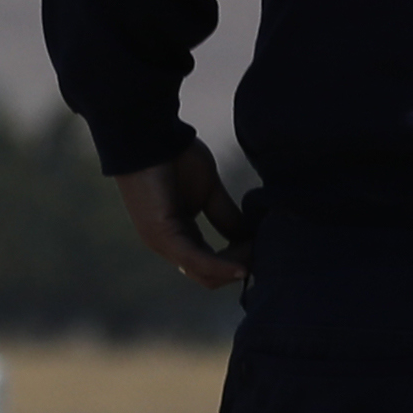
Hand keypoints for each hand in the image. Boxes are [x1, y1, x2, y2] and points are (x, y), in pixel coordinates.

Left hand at [117, 139, 254, 290]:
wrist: (149, 136)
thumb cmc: (174, 156)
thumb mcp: (209, 192)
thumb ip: (227, 215)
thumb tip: (251, 234)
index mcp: (179, 236)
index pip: (211, 265)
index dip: (238, 261)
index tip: (262, 246)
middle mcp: (169, 246)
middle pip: (208, 276)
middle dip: (238, 268)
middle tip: (263, 251)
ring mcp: (163, 243)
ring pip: (204, 274)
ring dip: (234, 267)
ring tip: (257, 254)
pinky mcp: (163, 234)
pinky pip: (195, 260)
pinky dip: (220, 266)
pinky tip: (242, 267)